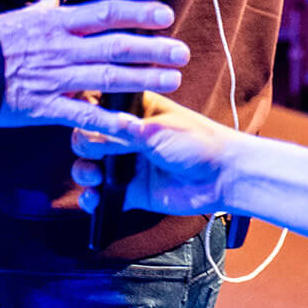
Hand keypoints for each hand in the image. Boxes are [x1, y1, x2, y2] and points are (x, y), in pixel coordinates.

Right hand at [0, 0, 188, 128]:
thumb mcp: (18, 20)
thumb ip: (40, 12)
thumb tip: (51, 0)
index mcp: (58, 24)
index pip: (106, 13)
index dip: (138, 13)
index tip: (165, 14)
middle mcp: (62, 48)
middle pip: (116, 46)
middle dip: (152, 49)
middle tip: (182, 53)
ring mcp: (56, 78)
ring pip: (107, 78)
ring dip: (142, 79)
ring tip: (172, 80)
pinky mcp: (45, 107)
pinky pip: (83, 115)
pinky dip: (110, 122)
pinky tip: (135, 126)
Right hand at [71, 92, 240, 216]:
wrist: (223, 176)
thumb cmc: (198, 142)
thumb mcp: (158, 131)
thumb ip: (123, 132)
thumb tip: (90, 132)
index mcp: (135, 111)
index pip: (99, 107)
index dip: (87, 115)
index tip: (86, 122)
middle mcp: (127, 136)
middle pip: (88, 138)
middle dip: (84, 146)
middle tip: (95, 154)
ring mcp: (127, 164)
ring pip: (89, 168)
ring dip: (84, 172)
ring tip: (94, 177)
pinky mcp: (131, 191)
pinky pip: (102, 197)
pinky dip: (92, 199)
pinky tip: (94, 200)